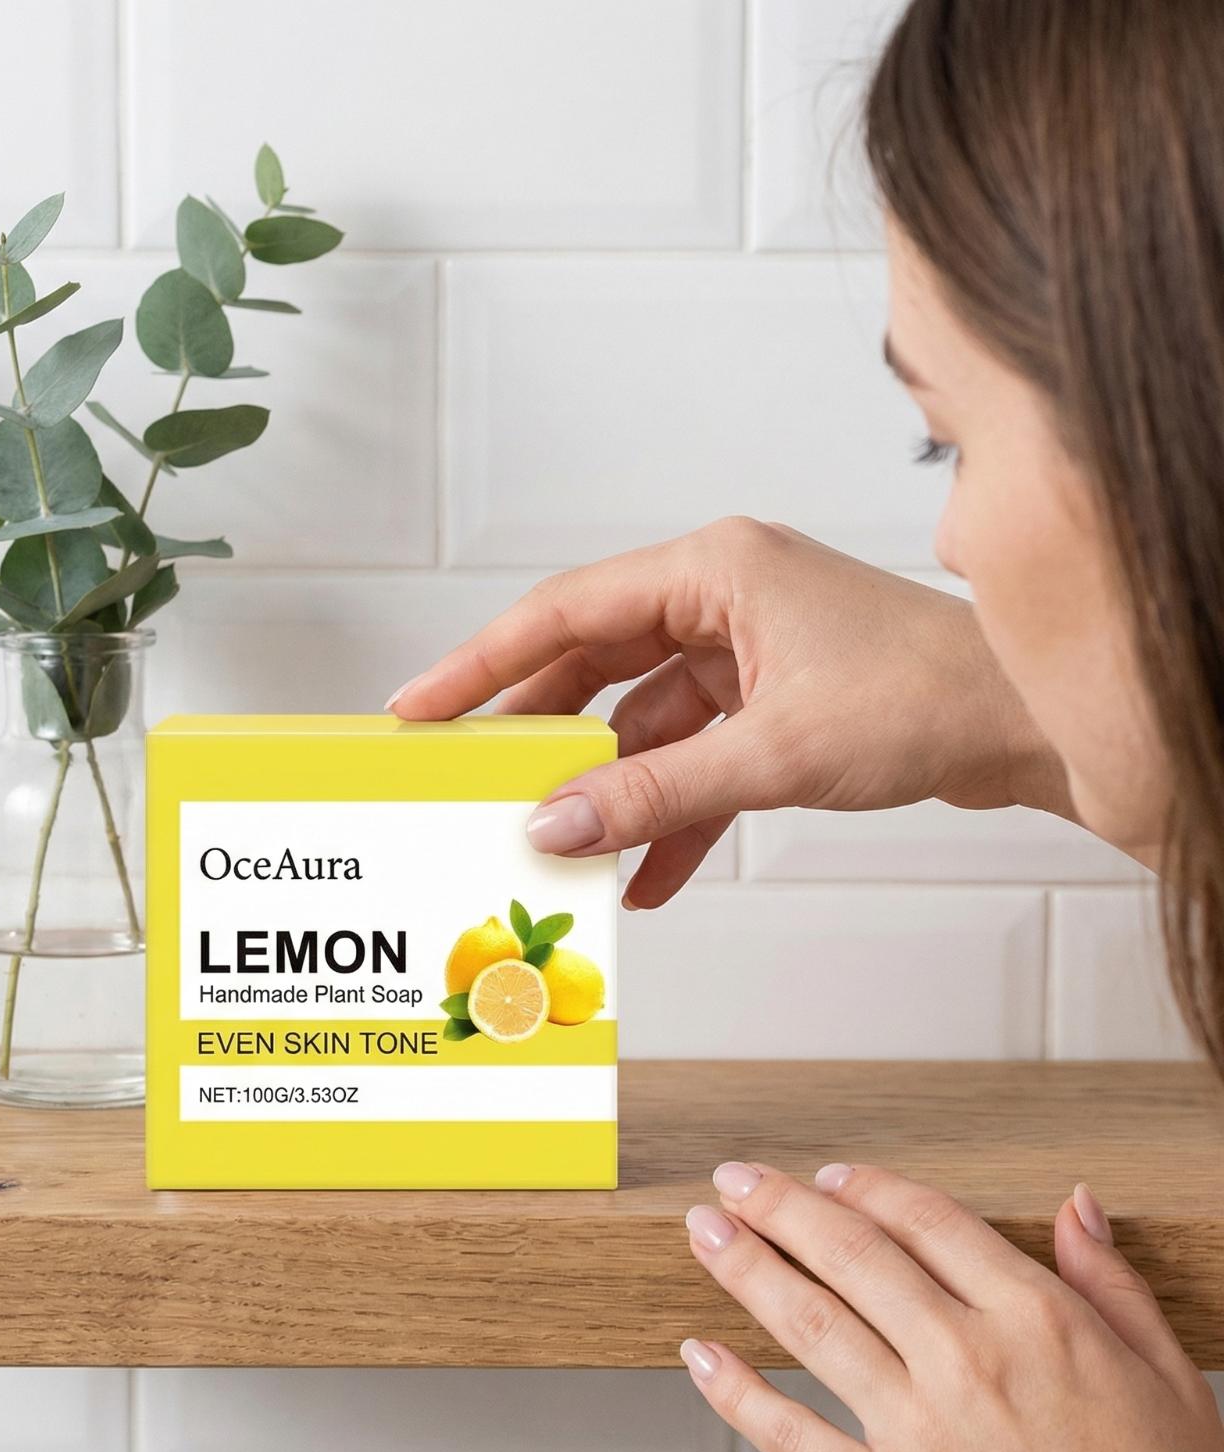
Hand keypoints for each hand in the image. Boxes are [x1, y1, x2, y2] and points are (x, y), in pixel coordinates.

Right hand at [390, 519, 1070, 906]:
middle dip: (539, 736)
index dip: (483, 662)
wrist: (1033, 725)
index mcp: (714, 567)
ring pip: (641, 720)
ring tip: (558, 847)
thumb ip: (657, 794)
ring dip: (609, 789)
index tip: (422, 708)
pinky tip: (645, 878)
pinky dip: (670, 814)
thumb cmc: (931, 697)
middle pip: (593, 664)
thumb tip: (555, 824)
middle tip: (475, 786)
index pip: (566, 610)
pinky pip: (693, 757)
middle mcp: (722, 597)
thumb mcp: (774, 752)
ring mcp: (747, 650)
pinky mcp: (772, 700)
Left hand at [680, 1161, 1223, 1451]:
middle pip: (851, 1254)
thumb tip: (1076, 1205)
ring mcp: (918, 1433)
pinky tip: (702, 1355)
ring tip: (705, 1229)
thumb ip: (1112, 1286)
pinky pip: (790, 1435)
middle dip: (780, 1205)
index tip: (830, 1175)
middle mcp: (968, 1362)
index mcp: (1038, 1323)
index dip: (867, 1187)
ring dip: (745, 1266)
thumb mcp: (1173, 1384)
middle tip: (735, 1179)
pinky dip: (735, 1391)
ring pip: (809, 1322)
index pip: (927, 1220)